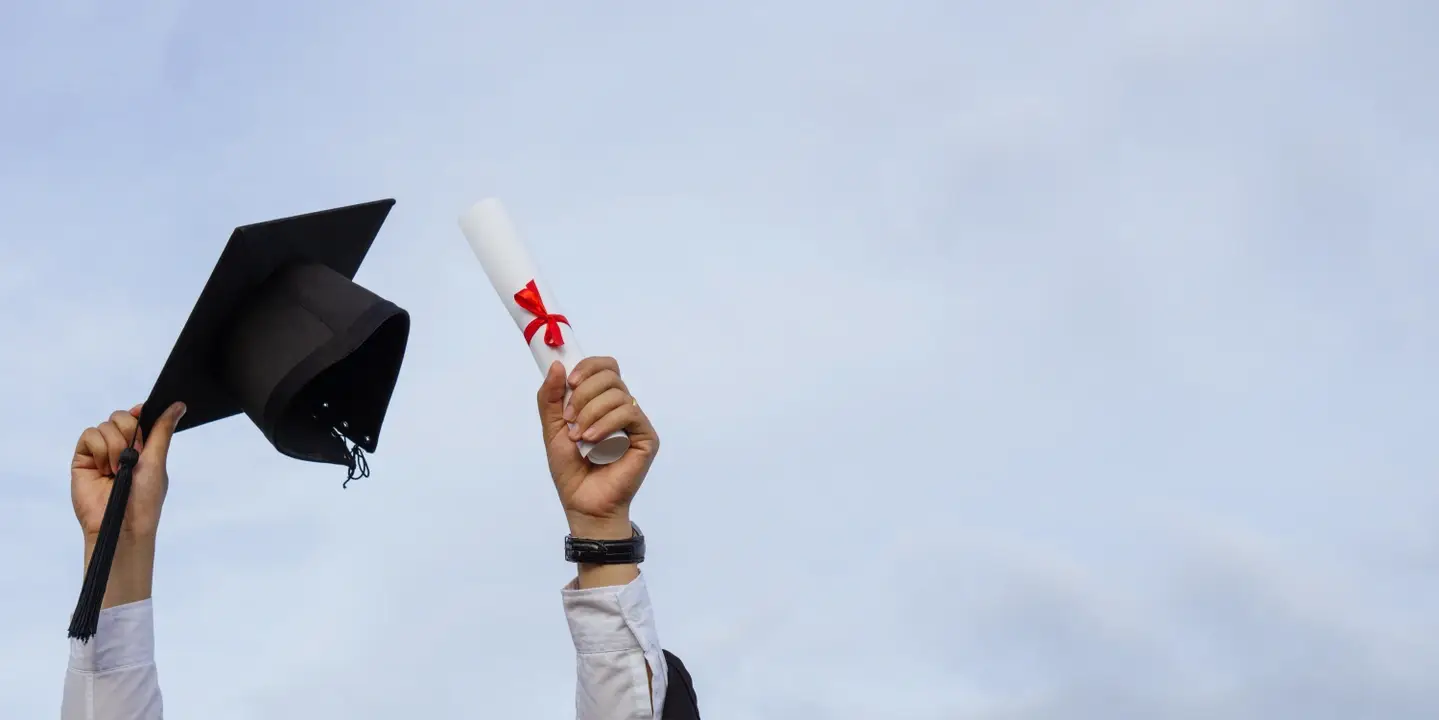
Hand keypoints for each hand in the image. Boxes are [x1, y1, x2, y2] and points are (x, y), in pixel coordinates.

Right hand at [71, 401, 184, 606]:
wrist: (122, 525)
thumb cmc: (144, 499)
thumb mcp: (157, 461)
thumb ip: (162, 431)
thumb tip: (178, 405)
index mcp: (142, 447)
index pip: (138, 417)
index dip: (140, 413)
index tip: (142, 413)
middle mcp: (121, 447)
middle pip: (121, 417)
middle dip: (130, 433)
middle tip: (133, 456)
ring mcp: (101, 453)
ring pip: (105, 425)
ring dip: (115, 446)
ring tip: (118, 470)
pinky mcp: (83, 459)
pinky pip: (89, 435)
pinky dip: (99, 449)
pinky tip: (105, 469)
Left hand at [537, 357, 658, 539]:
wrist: (583, 503)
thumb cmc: (571, 470)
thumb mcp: (552, 429)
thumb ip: (550, 398)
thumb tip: (557, 365)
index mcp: (602, 402)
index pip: (604, 367)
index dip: (588, 367)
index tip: (570, 381)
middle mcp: (621, 408)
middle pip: (610, 375)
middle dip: (585, 392)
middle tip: (570, 418)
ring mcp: (635, 422)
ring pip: (618, 394)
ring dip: (591, 412)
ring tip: (578, 437)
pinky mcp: (647, 437)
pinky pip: (629, 413)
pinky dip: (606, 423)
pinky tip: (592, 440)